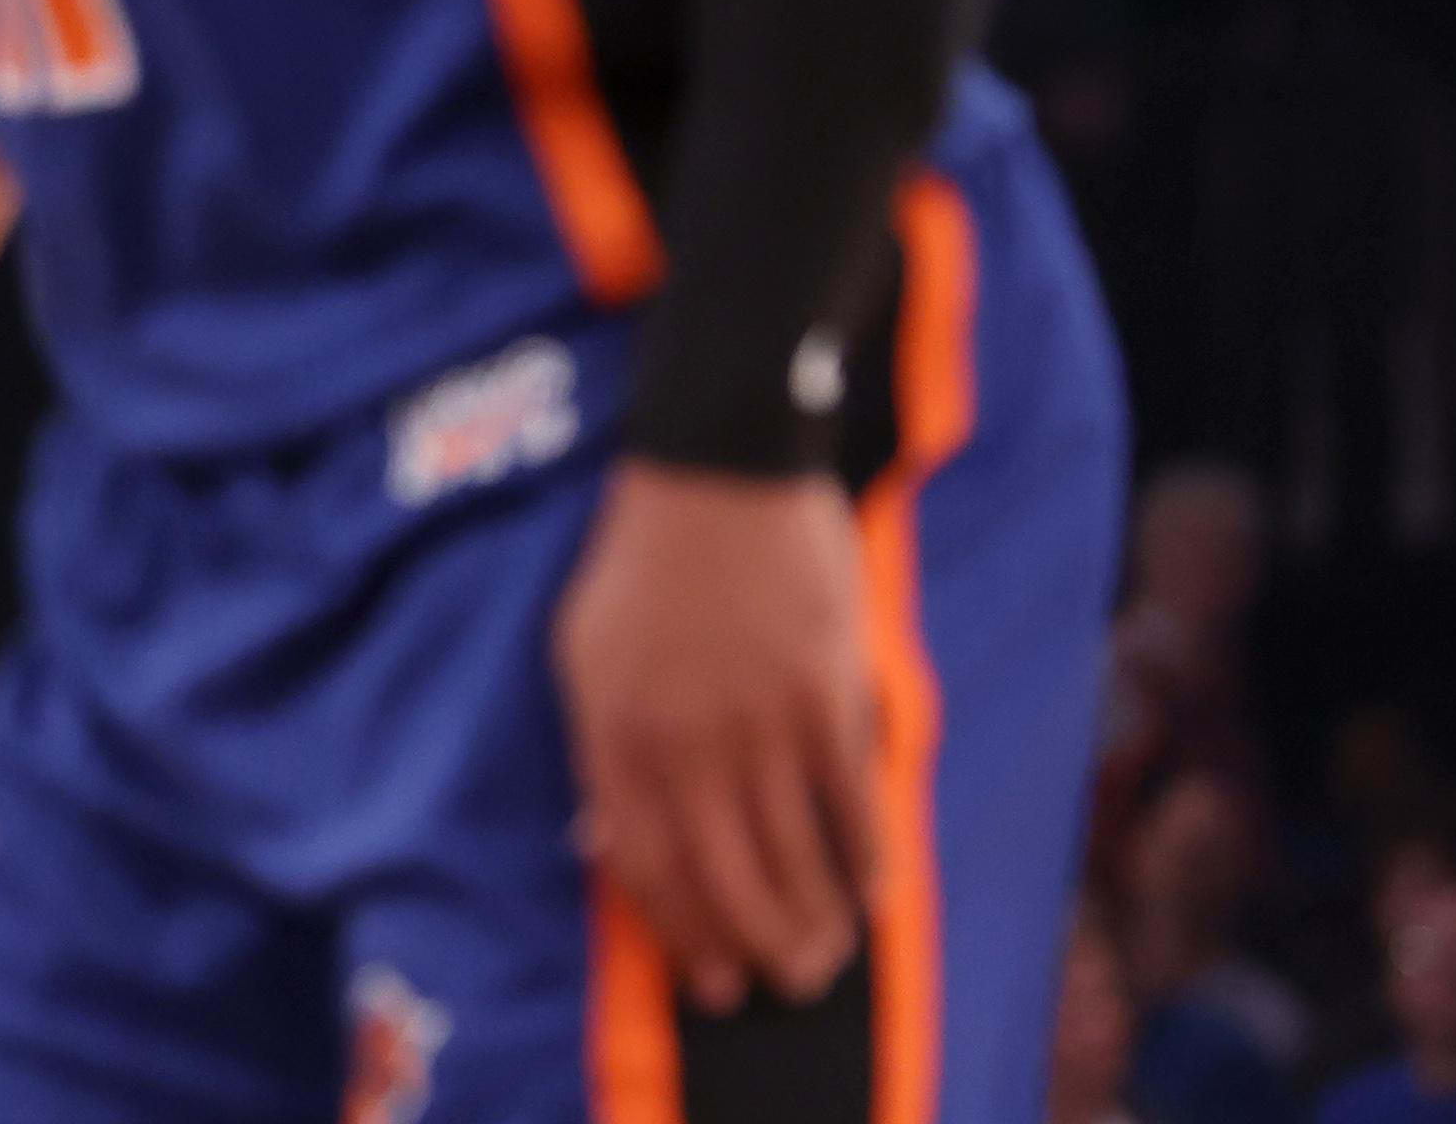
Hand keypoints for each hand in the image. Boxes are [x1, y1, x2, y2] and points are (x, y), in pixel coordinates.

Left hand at [555, 458, 874, 1010]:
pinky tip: (870, 893)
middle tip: (777, 986)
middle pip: (722, 878)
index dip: (680, 934)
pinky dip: (864, 860)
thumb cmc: (645, 562)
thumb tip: (605, 843)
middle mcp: (682, 738)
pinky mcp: (826, 696)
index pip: (646, 865)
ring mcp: (757, 720)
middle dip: (752, 949)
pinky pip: (850, 804)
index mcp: (614, 729)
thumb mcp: (584, 652)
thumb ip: (600, 750)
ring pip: (790, 856)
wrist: (718, 469)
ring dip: (812, 923)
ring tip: (824, 959)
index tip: (707, 978)